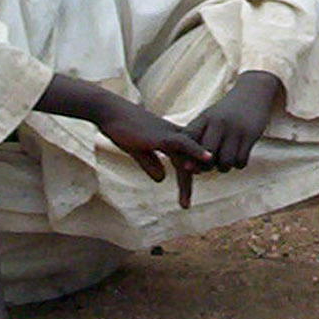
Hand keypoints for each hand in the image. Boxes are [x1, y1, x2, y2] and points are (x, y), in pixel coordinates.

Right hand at [96, 99, 212, 207]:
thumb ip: (151, 163)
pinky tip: (208, 159)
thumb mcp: (138, 150)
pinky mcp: (163, 134)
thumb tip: (162, 179)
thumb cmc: (123, 128)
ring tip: (185, 204)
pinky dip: (197, 151)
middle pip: (190, 161)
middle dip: (187, 185)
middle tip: (185, 206)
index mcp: (171, 139)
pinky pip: (184, 142)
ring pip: (188, 157)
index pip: (187, 159)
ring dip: (188, 181)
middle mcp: (176, 136)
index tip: (186, 194)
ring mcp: (171, 134)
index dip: (189, 174)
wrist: (110, 112)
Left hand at [181, 71, 282, 178]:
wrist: (253, 92)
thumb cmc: (226, 112)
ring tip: (225, 162)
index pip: (188, 141)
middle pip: (206, 157)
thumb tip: (188, 169)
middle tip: (211, 165)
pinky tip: (238, 158)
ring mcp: (235, 129)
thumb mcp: (208, 118)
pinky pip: (241, 161)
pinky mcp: (251, 134)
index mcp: (204, 118)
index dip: (186, 156)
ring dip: (224, 167)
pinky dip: (239, 164)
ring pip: (225, 162)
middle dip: (207, 167)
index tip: (190, 163)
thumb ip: (196, 139)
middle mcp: (218, 123)